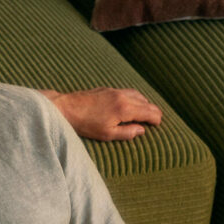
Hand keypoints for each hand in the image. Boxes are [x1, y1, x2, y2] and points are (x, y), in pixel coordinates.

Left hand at [41, 87, 161, 141]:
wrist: (65, 108)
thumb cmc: (85, 124)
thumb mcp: (107, 134)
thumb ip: (127, 133)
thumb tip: (141, 130)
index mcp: (125, 109)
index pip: (149, 112)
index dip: (156, 119)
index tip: (158, 125)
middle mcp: (123, 96)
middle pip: (146, 102)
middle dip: (153, 111)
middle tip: (156, 119)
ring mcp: (114, 90)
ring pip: (137, 94)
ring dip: (144, 103)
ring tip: (146, 111)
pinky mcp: (107, 89)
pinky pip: (127, 91)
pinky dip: (134, 97)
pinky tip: (130, 103)